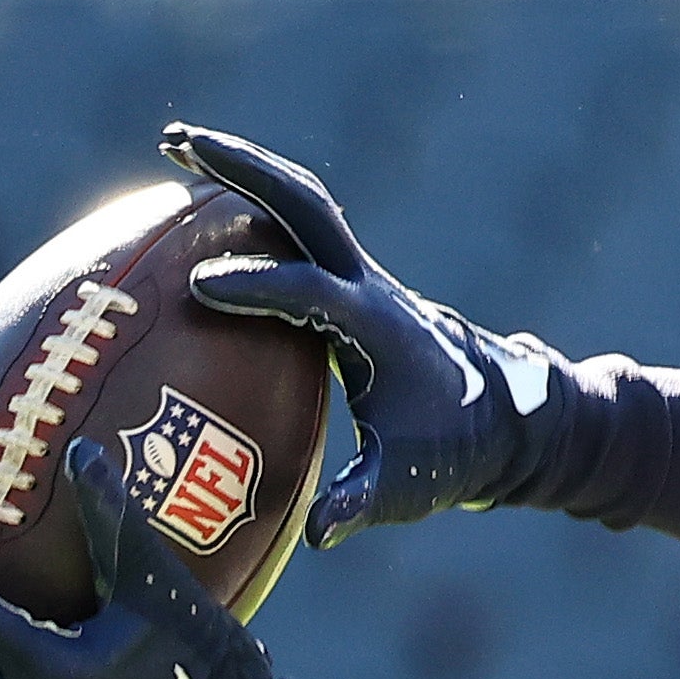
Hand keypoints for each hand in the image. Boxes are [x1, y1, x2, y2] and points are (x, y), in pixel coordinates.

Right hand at [160, 122, 566, 547]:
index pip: (313, 293)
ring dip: (245, 171)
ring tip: (176, 148)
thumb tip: (319, 534)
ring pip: (303, 202)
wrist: (505, 417)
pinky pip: (300, 227)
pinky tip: (202, 206)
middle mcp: (371, 288)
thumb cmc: (451, 452)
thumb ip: (361, 503)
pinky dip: (255, 205)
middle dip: (243, 171)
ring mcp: (364, 277)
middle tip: (174, 144)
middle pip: (307, 206)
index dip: (260, 288)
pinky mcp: (354, 282)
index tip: (200, 289)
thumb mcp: (406, 485)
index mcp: (378, 329)